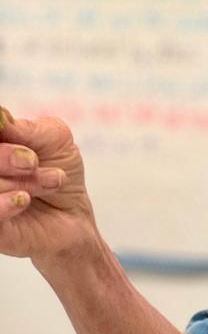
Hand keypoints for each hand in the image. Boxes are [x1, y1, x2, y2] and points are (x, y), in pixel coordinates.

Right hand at [0, 108, 93, 260]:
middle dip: (7, 156)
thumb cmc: (58, 172)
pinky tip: (25, 199)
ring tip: (53, 181)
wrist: (74, 217)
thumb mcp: (54, 140)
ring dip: (24, 181)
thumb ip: (26, 128)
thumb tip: (0, 116)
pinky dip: (4, 205)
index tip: (6, 128)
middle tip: (33, 161)